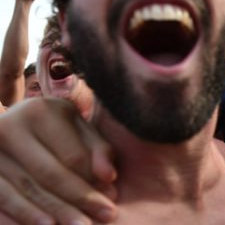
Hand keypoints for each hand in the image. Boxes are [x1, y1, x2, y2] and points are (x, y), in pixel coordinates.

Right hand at [0, 98, 117, 223]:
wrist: (11, 126)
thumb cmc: (56, 130)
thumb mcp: (79, 130)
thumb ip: (99, 150)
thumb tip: (109, 177)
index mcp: (40, 112)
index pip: (71, 156)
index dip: (92, 181)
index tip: (112, 200)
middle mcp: (10, 128)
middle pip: (49, 174)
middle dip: (78, 200)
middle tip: (105, 218)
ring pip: (25, 190)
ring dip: (53, 213)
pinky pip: (1, 200)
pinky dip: (22, 217)